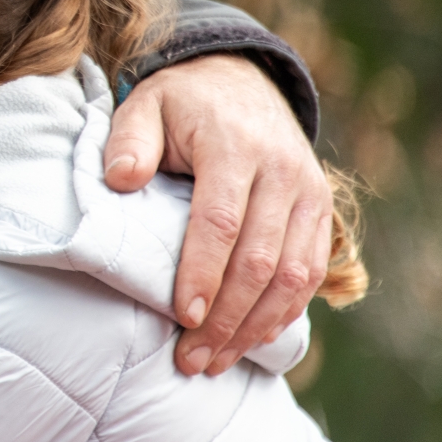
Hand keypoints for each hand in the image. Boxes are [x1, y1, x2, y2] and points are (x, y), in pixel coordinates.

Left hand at [104, 54, 332, 376]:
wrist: (242, 79)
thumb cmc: (181, 102)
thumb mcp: (146, 104)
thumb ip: (130, 139)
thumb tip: (120, 179)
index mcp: (234, 146)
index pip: (221, 221)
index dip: (203, 274)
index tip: (182, 318)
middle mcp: (282, 171)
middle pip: (259, 260)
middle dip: (225, 318)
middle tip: (190, 360)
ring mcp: (308, 192)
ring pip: (292, 276)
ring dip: (254, 327)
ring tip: (214, 361)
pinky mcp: (320, 210)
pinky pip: (311, 273)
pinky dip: (284, 312)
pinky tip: (252, 340)